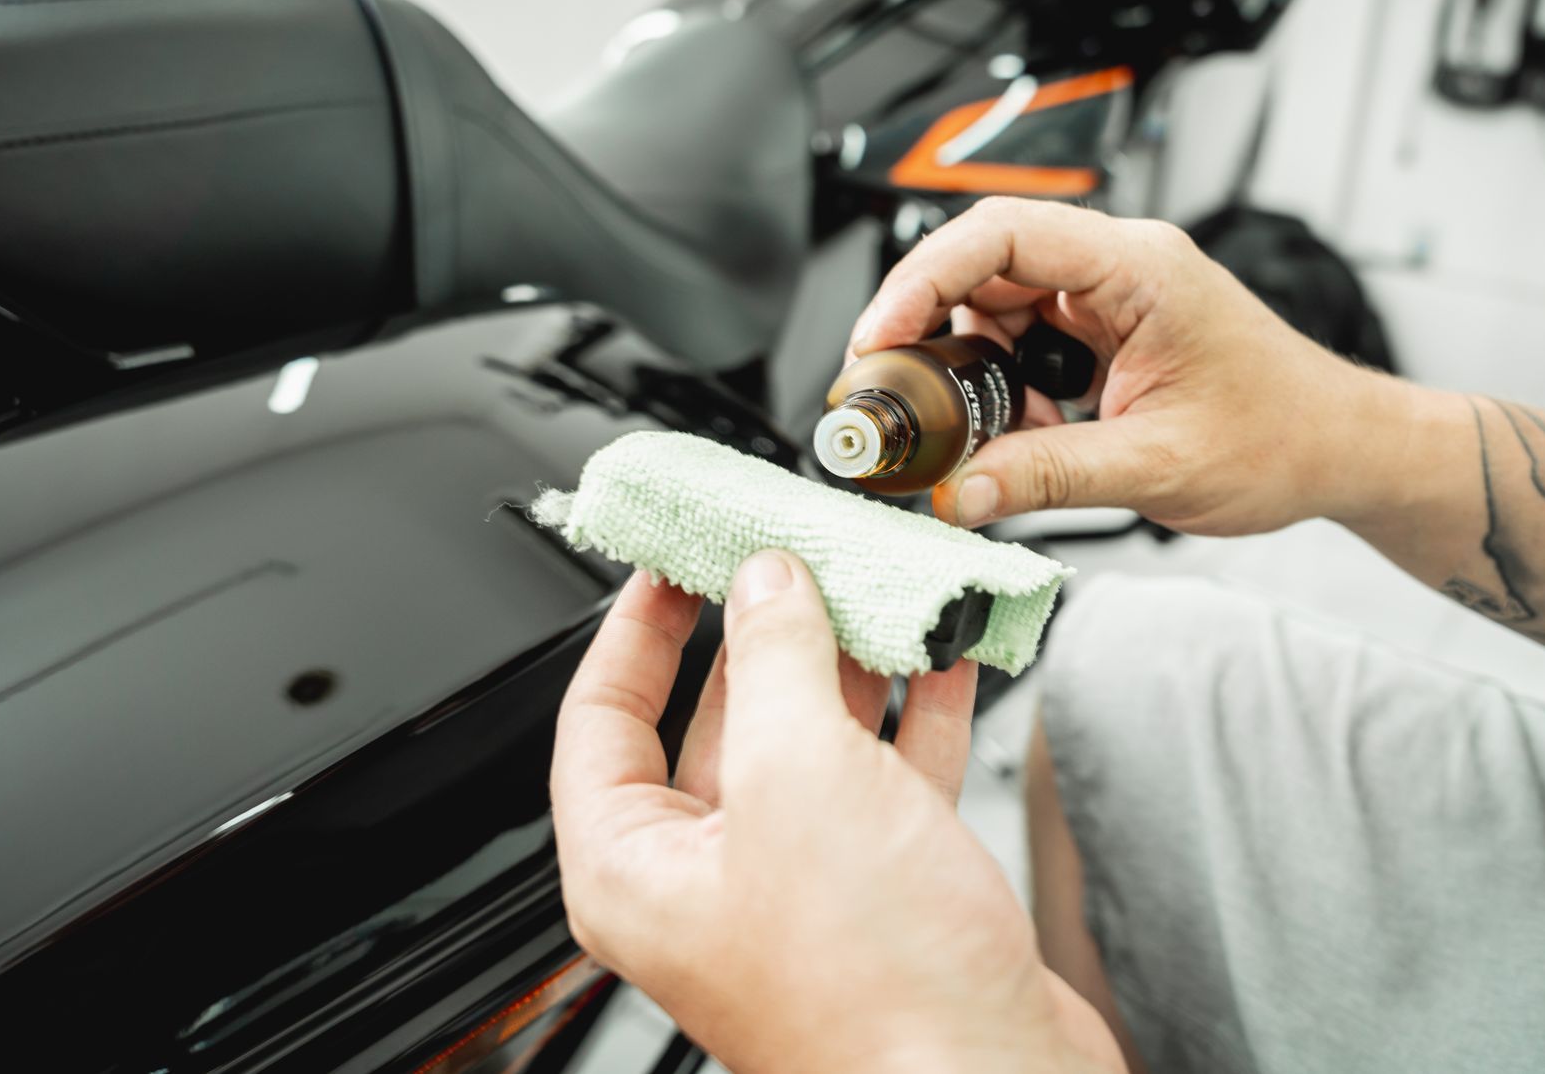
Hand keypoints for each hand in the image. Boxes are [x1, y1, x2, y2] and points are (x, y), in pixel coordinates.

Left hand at [550, 552, 1123, 1073]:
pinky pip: (884, 778)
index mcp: (636, 869)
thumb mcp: (799, 776)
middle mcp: (709, 880)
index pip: (602, 718)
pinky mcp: (883, 892)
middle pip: (715, 720)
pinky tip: (942, 657)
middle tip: (790, 555)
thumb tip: (764, 586)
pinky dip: (913, 713)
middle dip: (762, 632)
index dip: (634, 628)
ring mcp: (800, 885)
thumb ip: (774, 661)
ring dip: (849, 664)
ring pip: (809, 743)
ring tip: (877, 589)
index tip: (669, 560)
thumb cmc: (872, 989)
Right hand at [849, 197, 1415, 533]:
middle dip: (928, 329)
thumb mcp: (1156, 466)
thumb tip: (960, 493)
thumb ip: (1049, 477)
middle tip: (891, 394)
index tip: (881, 338)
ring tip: (971, 435)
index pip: (1002, 234)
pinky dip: (1007, 394)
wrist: (1341, 450)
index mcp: (1139, 267)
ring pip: (998, 308)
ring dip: (971, 372)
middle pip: (984, 266)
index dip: (924, 279)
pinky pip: (1026, 344)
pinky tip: (1022, 439)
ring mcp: (1112, 298)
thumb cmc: (1284, 436)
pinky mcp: (1107, 332)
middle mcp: (1120, 267)